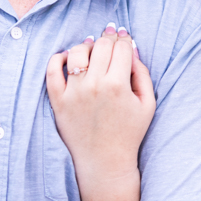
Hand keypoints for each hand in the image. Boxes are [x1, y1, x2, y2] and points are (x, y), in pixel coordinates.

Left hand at [46, 23, 155, 190]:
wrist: (104, 162)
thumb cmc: (129, 133)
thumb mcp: (147, 104)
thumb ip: (142, 74)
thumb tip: (132, 49)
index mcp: (119, 85)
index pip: (121, 47)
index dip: (125, 39)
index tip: (125, 39)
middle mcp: (94, 85)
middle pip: (101, 45)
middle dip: (109, 38)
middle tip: (111, 39)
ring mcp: (73, 92)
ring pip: (78, 52)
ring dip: (87, 45)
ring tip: (92, 48)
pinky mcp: (58, 100)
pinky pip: (53, 70)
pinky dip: (59, 58)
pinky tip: (68, 57)